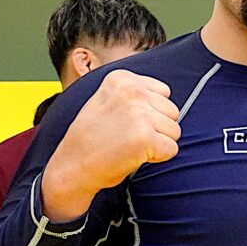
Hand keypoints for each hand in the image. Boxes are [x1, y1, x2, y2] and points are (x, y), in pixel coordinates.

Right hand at [42, 70, 180, 220]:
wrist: (71, 166)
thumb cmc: (92, 137)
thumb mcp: (107, 100)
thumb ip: (135, 93)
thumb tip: (166, 95)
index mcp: (121, 78)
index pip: (164, 92)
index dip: (151, 112)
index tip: (127, 121)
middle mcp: (131, 91)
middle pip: (173, 111)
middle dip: (157, 127)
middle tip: (128, 136)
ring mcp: (139, 113)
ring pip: (175, 130)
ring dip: (158, 142)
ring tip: (131, 145)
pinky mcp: (145, 137)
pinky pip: (172, 149)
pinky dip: (158, 157)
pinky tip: (134, 155)